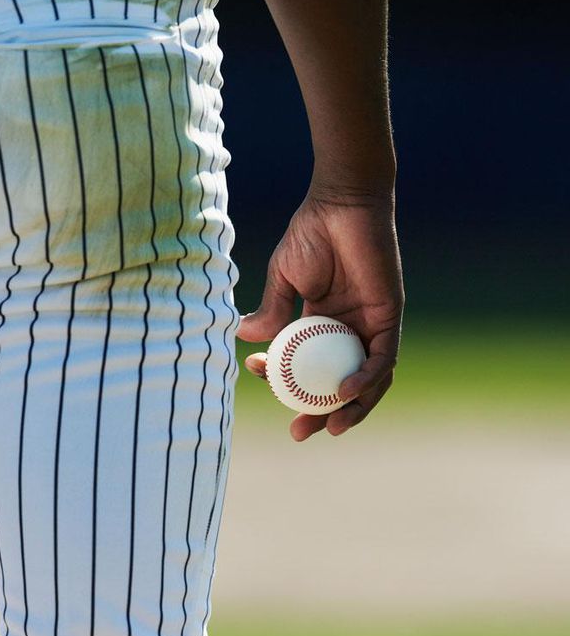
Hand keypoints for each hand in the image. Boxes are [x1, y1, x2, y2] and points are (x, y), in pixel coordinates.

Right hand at [235, 188, 403, 440]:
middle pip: (339, 381)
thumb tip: (246, 338)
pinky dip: (367, 378)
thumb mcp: (284, 277)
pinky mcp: (388, 316)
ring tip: (330, 427)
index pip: (306, 363)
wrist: (341, 203)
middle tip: (300, 431)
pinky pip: (382, 358)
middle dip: (323, 411)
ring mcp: (370, 324)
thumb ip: (272, 309)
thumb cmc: (312, 232)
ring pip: (367, 379)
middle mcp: (348, 328)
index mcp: (321, 320)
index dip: (286, 380)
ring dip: (352, 407)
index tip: (259, 378)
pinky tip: (346, 391)